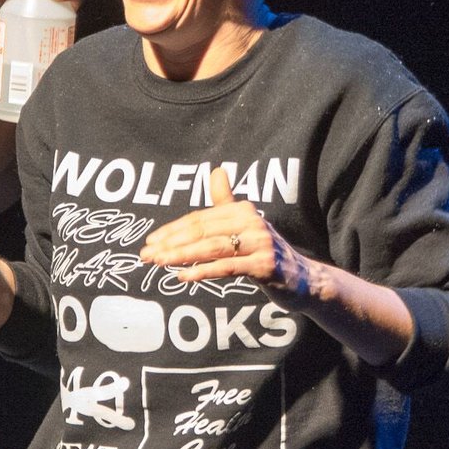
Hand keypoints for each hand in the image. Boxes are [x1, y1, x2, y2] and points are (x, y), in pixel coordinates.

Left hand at [138, 167, 310, 296]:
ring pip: (212, 248)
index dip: (172, 230)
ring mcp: (260, 244)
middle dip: (171, 243)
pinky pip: (228, 267)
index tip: (150, 242)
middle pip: (202, 231)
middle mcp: (252, 223)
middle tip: (146, 255)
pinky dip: (203, 271)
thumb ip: (227, 200)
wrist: (301, 278)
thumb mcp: (246, 224)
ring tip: (158, 263)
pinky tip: (183, 276)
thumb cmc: (265, 251)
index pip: (199, 219)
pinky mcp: (264, 266)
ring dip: (181, 256)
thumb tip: (216, 169)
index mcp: (242, 210)